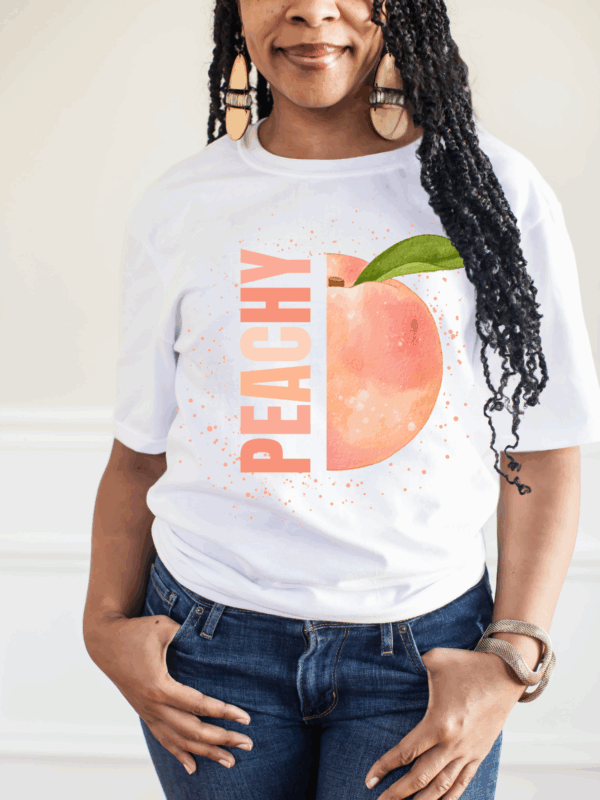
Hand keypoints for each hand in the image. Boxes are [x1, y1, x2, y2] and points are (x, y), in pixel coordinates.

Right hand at [84, 612, 253, 774]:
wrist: (105, 642)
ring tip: (230, 761)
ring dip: (206, 753)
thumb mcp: (163, 626)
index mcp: (159, 687)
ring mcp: (148, 713)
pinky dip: (179, 755)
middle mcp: (153, 706)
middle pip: (193, 731)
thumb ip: (186, 633)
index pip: (199, 705)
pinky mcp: (144, 713)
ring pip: (180, 741)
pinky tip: (193, 768)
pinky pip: (163, 740)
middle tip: (248, 743)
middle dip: (222, 739)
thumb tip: (210, 638)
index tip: (246, 718)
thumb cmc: (136, 631)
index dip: (224, 712)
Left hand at [364, 646, 524, 798]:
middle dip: (398, 793)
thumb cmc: (469, 665)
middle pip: (420, 777)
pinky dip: (448, 798)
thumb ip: (412, 663)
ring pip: (441, 787)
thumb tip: (395, 661)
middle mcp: (453, 744)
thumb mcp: (435, 659)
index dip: (385, 767)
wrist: (507, 673)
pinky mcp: (479, 754)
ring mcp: (468, 752)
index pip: (406, 752)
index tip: (369, 779)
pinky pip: (462, 783)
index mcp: (439, 724)